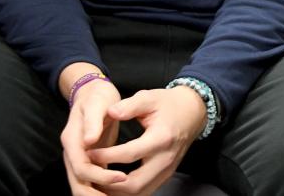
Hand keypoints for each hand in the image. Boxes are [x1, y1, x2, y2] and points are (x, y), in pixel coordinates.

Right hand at [60, 64, 126, 195]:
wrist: (93, 92)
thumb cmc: (97, 96)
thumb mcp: (97, 103)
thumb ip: (92, 121)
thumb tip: (89, 141)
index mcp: (73, 140)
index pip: (82, 167)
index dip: (100, 175)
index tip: (122, 177)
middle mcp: (72, 151)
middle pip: (78, 182)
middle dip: (96, 194)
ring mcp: (78, 156)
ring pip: (83, 184)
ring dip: (98, 194)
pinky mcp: (88, 158)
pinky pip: (91, 179)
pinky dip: (101, 187)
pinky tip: (116, 192)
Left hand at [86, 86, 207, 194]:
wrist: (193, 111)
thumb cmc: (169, 103)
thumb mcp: (149, 97)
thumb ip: (129, 105)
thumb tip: (110, 112)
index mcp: (161, 138)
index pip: (129, 154)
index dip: (106, 156)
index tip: (89, 153)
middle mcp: (166, 158)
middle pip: (134, 183)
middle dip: (108, 182)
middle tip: (91, 173)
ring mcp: (168, 169)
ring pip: (139, 192)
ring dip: (116, 191)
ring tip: (97, 182)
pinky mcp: (166, 174)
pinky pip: (145, 190)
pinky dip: (127, 191)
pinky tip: (113, 184)